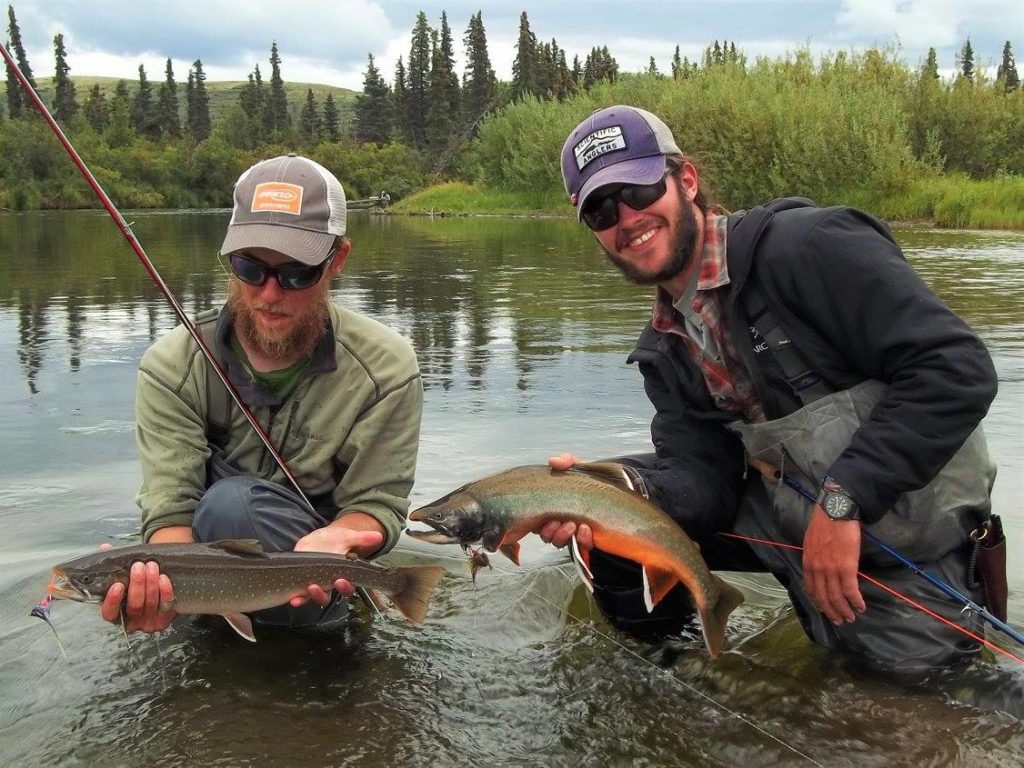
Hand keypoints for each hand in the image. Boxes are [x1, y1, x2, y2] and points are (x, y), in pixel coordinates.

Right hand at [99, 548, 175, 633]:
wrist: (159, 590)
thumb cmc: (135, 583)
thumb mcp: (123, 574)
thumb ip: (112, 563)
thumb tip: (104, 548)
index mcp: (115, 613)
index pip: (109, 613)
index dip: (112, 601)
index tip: (118, 584)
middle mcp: (131, 622)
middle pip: (134, 606)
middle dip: (137, 584)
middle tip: (139, 565)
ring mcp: (148, 623)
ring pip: (150, 604)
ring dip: (151, 583)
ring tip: (152, 565)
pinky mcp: (164, 620)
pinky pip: (166, 606)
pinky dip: (165, 591)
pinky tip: (163, 578)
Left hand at [291, 525, 384, 606]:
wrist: (321, 539)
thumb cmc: (338, 540)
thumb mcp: (349, 537)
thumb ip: (362, 538)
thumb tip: (378, 536)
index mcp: (341, 576)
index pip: (346, 587)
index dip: (345, 587)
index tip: (341, 580)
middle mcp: (327, 583)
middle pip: (326, 596)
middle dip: (321, 594)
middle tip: (315, 587)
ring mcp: (313, 582)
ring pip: (310, 597)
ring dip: (305, 598)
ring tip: (298, 598)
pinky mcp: (300, 579)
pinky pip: (298, 592)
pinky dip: (295, 596)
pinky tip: (291, 598)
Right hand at [538, 453, 593, 550]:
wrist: (624, 490)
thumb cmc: (600, 481)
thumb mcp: (584, 468)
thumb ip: (569, 462)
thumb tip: (553, 461)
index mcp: (557, 506)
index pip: (538, 519)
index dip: (537, 520)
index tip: (544, 514)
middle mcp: (563, 522)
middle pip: (545, 534)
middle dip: (548, 530)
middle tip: (557, 521)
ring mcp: (576, 533)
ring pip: (558, 542)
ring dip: (562, 535)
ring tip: (573, 525)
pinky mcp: (591, 540)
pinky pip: (581, 545)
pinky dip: (582, 538)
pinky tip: (586, 529)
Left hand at [802, 505, 864, 624]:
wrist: (835, 512)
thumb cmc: (824, 523)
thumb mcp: (811, 541)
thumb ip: (813, 557)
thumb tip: (819, 566)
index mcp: (808, 563)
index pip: (810, 589)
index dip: (818, 602)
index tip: (824, 609)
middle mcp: (817, 569)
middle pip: (823, 597)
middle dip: (831, 611)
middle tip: (839, 620)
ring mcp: (831, 570)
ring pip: (836, 597)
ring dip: (844, 610)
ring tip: (851, 618)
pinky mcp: (846, 567)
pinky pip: (851, 590)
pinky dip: (856, 601)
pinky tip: (861, 607)